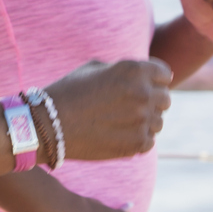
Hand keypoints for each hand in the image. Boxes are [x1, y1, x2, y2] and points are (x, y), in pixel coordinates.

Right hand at [43, 59, 171, 161]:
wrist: (48, 124)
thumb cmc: (69, 92)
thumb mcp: (95, 68)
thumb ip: (124, 70)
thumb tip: (147, 75)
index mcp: (134, 69)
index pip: (164, 74)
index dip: (153, 80)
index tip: (142, 88)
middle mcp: (142, 93)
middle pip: (165, 99)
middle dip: (151, 102)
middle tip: (129, 108)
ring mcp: (141, 120)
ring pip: (158, 122)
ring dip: (144, 122)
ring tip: (119, 123)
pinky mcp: (136, 143)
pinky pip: (149, 141)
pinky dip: (137, 140)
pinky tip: (117, 135)